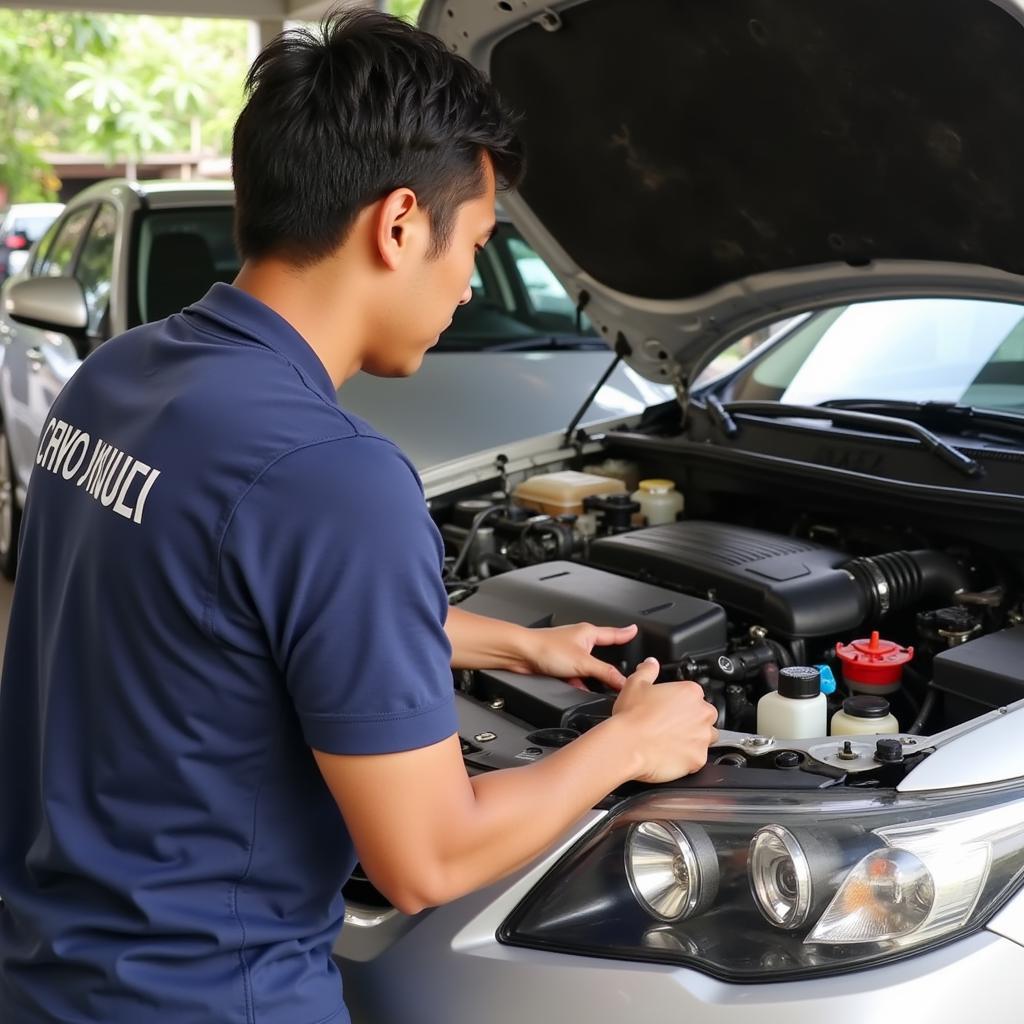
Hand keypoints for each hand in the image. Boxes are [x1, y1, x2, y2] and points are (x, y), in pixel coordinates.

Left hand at [509, 622, 638, 690]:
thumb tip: (623, 681)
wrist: (520, 654)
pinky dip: (577, 683)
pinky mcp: (558, 664)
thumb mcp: (584, 663)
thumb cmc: (546, 647)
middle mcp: (579, 640)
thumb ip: (605, 673)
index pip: (613, 634)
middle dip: (606, 667)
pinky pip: (574, 675)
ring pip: (586, 668)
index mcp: (589, 633)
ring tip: (596, 687)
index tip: (635, 631)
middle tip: (619, 673)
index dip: (626, 634)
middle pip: (600, 654)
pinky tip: (578, 690)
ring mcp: (568, 652)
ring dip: (589, 678)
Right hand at [612, 658, 718, 782]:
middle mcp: (702, 713)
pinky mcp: (699, 759)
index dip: (681, 703)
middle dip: (693, 721)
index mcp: (690, 692)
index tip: (671, 709)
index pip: (695, 695)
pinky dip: (688, 759)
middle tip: (671, 726)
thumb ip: (648, 670)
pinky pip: (699, 759)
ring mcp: (702, 737)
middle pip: (705, 716)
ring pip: (706, 738)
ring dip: (694, 739)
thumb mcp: (635, 684)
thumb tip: (651, 663)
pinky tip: (671, 755)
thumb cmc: (631, 716)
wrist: (628, 745)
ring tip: (671, 742)